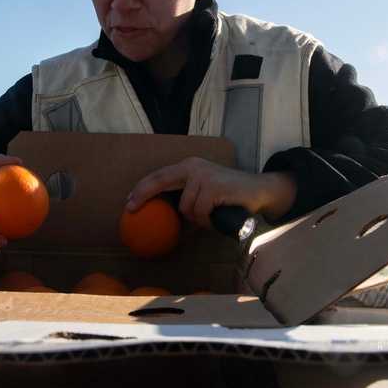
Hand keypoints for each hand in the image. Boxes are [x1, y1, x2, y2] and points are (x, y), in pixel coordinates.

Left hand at [126, 157, 296, 229]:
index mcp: (189, 166)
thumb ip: (186, 193)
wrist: (258, 191)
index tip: (129, 201)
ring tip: (211, 215)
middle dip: (143, 195)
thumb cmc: (229, 196)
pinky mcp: (214, 187)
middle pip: (160, 182)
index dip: (142, 188)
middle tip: (130, 209)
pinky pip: (200, 213)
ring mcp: (204, 175)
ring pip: (186, 208)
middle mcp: (194, 166)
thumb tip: (161, 209)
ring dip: (198, 219)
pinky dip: (208, 221)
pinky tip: (218, 216)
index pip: (160, 175)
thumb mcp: (204, 189)